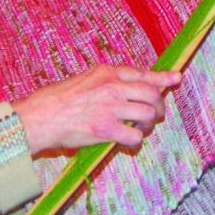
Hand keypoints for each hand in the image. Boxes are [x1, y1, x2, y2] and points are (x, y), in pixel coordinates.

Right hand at [12, 65, 180, 153]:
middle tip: (156, 116)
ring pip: (148, 114)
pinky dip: (135, 141)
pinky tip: (128, 142)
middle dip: (158, 107)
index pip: (142, 74)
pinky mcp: (106, 129)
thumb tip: (126, 87)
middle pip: (152, 94)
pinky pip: (135, 136)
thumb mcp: (85, 79)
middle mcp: (112, 86)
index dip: (162, 77)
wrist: (39, 116)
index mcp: (107, 72)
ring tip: (141, 129)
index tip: (175, 78)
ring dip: (148, 124)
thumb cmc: (57, 99)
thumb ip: (107, 81)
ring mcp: (111, 108)